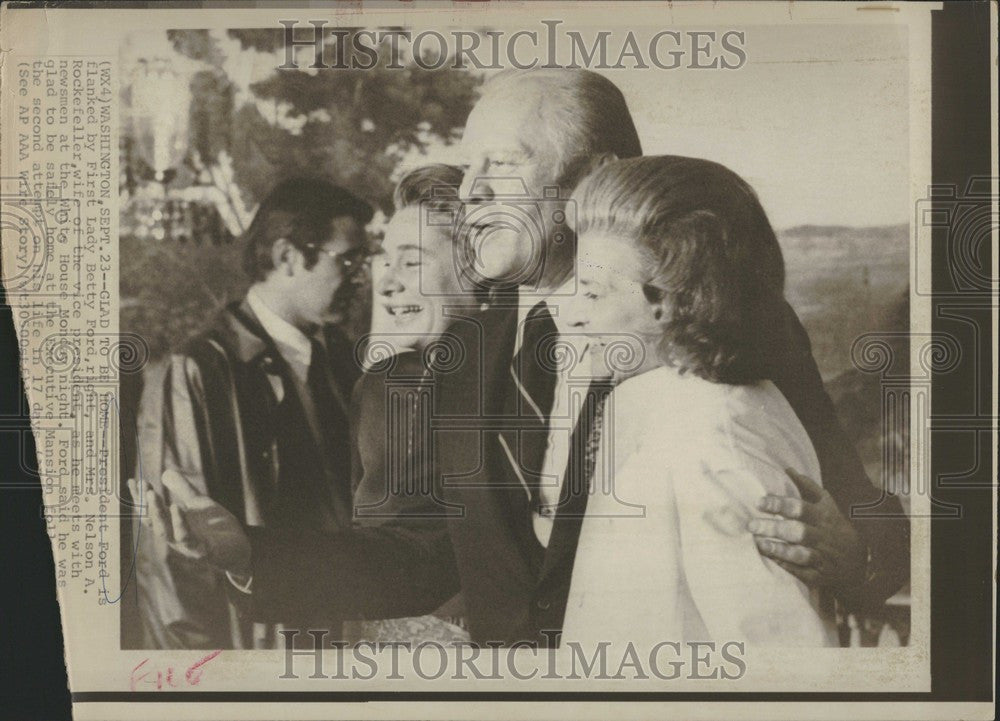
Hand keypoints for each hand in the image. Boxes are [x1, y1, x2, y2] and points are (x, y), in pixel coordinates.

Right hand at [128, 470, 250, 575]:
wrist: (240, 546)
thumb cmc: (216, 526)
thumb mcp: (199, 503)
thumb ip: (183, 489)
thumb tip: (165, 472)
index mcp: (171, 526)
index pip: (150, 512)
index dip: (139, 498)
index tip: (132, 480)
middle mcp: (173, 537)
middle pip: (153, 521)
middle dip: (145, 504)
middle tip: (142, 484)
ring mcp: (186, 546)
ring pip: (165, 531)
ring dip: (157, 513)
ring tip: (153, 494)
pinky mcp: (202, 550)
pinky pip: (187, 538)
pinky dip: (180, 523)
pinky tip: (176, 508)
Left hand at [749, 468, 866, 592]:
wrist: (860, 560)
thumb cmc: (834, 527)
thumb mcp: (827, 504)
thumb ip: (807, 487)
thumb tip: (787, 469)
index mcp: (823, 516)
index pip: (800, 508)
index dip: (779, 505)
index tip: (759, 502)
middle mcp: (823, 536)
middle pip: (798, 531)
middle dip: (774, 528)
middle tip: (751, 525)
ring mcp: (823, 557)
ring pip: (801, 553)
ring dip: (779, 549)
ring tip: (758, 544)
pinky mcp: (821, 575)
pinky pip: (803, 573)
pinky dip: (788, 567)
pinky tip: (771, 561)